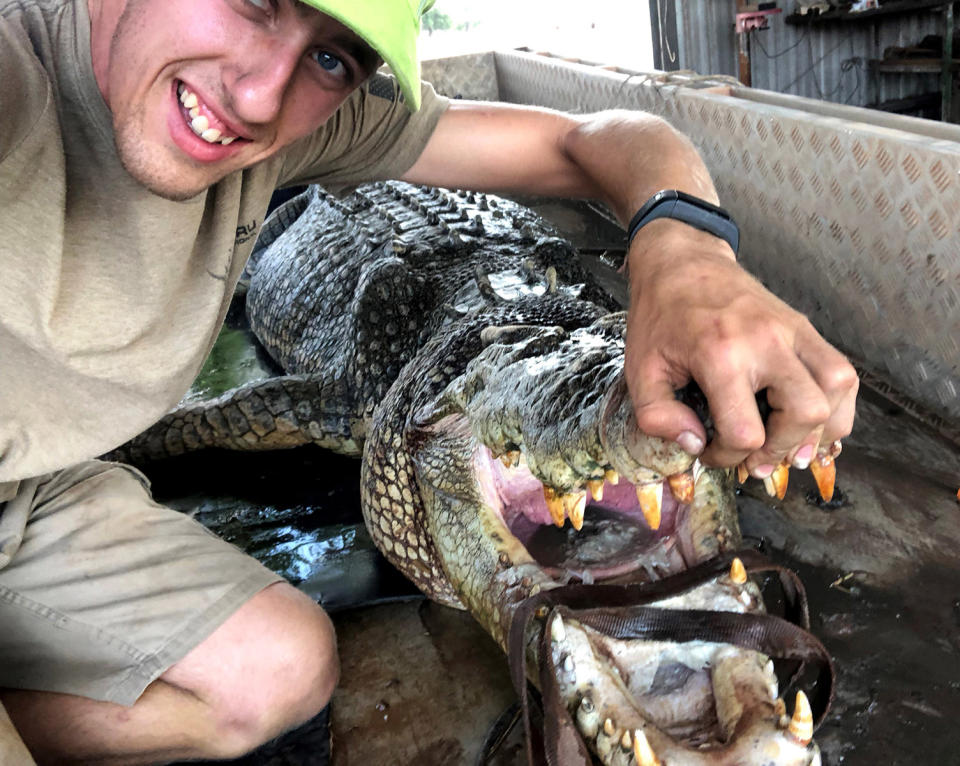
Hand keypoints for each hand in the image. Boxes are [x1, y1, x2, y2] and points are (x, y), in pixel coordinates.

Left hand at [622, 220, 857, 476]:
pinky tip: (812, 423)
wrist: (682, 261)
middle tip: (754, 455)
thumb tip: (695, 444)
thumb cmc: (659, 316)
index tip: (709, 450)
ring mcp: (793, 330)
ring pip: (836, 390)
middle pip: (805, 413)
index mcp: (720, 354)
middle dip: (780, 448)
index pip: (745, 431)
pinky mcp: (805, 327)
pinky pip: (843, 372)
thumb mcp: (639, 368)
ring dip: (818, 429)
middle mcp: (766, 341)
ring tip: (787, 443)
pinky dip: (837, 405)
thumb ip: (657, 416)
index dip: (727, 457)